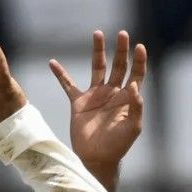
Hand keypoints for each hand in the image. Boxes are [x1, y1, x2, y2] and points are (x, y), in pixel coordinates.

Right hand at [53, 30, 145, 168]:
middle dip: (121, 50)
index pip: (136, 74)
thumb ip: (136, 107)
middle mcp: (113, 92)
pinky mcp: (79, 102)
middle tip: (123, 34)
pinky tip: (53, 62)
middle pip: (119, 65)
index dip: (138, 60)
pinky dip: (60, 74)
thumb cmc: (118, 145)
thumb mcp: (133, 127)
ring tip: (98, 33)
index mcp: (127, 98)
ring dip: (98, 51)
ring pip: (97, 67)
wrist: (97, 158)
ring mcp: (96, 95)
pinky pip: (68, 85)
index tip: (139, 47)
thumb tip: (135, 86)